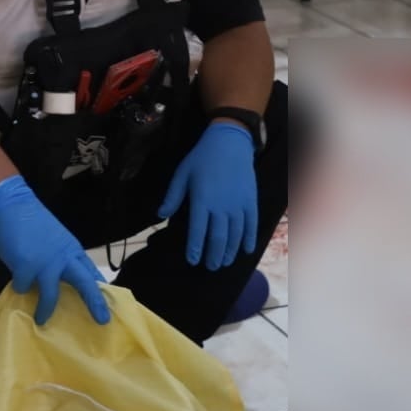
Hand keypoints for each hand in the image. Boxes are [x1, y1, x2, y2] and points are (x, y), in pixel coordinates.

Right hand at [0, 175, 110, 325]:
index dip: (100, 291)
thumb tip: (63, 281)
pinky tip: (17, 282)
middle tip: (102, 320)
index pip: (91, 273)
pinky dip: (20, 287)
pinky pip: (23, 287)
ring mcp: (45, 262)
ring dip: (46, 309)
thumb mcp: (56, 241)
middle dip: (94, 302)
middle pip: (84, 282)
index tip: (109, 308)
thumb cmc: (33, 224)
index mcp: (72, 250)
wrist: (13, 206)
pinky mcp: (26, 265)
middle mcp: (63, 257)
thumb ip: (62, 259)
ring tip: (41, 320)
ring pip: (51, 294)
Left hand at [159, 121, 257, 270]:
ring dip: (230, 251)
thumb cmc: (202, 158)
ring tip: (224, 262)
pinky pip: (251, 225)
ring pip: (235, 234)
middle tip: (210, 267)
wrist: (230, 142)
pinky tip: (246, 251)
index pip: (197, 231)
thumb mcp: (182, 174)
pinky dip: (249, 239)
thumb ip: (172, 196)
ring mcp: (238, 204)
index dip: (195, 248)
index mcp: (202, 200)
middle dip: (213, 255)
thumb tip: (159, 215)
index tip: (193, 261)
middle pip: (218, 237)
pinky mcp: (251, 201)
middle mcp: (221, 206)